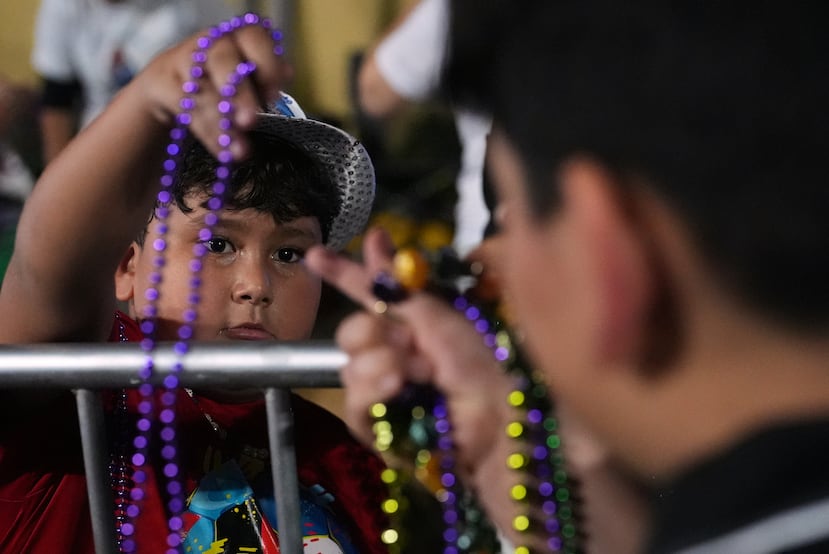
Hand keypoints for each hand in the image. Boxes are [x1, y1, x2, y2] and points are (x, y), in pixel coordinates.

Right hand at [133, 18, 292, 158]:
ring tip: (239, 151)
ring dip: (222, 123)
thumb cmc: (223, 86)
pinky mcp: (162, 82)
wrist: (171, 91)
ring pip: (201, 88)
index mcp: (239, 39)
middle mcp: (210, 44)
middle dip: (238, 93)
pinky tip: (222, 150)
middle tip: (250, 122)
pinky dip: (207, 132)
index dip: (266, 63)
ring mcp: (183, 61)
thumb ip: (267, 78)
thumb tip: (286, 73)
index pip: (254, 36)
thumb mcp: (249, 82)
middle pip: (222, 59)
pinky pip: (184, 107)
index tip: (273, 95)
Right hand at [305, 228, 519, 526]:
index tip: (316, 255)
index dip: (344, 274)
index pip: (370, 296)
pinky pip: (355, 404)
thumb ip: (398, 284)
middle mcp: (397, 356)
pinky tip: (398, 389)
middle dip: (368, 330)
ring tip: (418, 374)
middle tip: (404, 341)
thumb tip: (376, 240)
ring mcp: (387, 394)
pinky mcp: (381, 429)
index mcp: (414, 327)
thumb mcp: (439, 313)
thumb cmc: (483, 361)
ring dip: (381, 362)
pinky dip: (374, 391)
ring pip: (349, 367)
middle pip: (351, 333)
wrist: (502, 419)